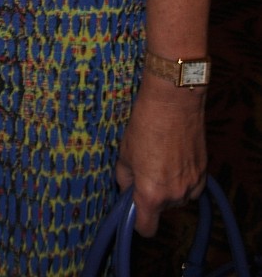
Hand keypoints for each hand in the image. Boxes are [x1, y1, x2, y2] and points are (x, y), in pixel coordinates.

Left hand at [115, 71, 207, 235]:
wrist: (173, 102)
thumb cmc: (145, 124)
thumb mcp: (125, 153)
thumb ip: (125, 179)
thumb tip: (127, 189)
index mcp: (151, 193)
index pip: (146, 228)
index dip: (138, 221)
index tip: (134, 210)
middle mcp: (174, 195)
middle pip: (161, 209)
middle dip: (153, 195)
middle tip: (146, 169)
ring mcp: (192, 185)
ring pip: (177, 198)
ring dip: (170, 187)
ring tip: (162, 158)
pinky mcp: (204, 173)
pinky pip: (191, 187)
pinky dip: (184, 179)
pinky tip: (176, 158)